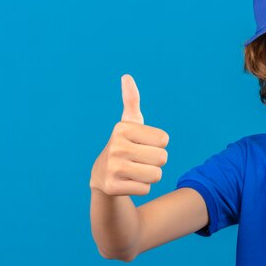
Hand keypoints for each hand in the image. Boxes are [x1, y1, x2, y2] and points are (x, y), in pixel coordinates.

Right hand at [89, 74, 169, 195]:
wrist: (101, 176)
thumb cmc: (124, 146)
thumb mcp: (128, 124)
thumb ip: (131, 101)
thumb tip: (126, 76)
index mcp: (122, 128)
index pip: (164, 140)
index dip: (158, 145)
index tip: (142, 145)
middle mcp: (116, 146)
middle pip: (162, 158)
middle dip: (156, 162)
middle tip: (139, 160)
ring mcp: (112, 167)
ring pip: (156, 175)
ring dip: (150, 176)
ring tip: (135, 171)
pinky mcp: (112, 187)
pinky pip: (146, 189)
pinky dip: (141, 188)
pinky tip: (128, 182)